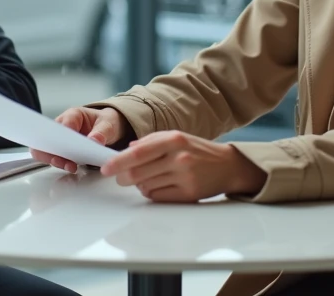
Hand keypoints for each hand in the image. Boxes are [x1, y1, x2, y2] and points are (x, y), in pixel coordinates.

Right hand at [30, 107, 126, 173]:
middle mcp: (63, 125)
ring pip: (48, 149)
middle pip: (49, 136)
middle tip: (64, 160)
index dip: (64, 135)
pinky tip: (71, 167)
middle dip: (53, 150)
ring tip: (70, 166)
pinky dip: (60, 163)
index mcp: (74, 114)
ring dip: (55, 159)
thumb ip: (102, 132)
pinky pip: (55, 156)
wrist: (107, 128)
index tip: (69, 145)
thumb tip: (94, 140)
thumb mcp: (108, 125)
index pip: (64, 123)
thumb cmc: (105, 123)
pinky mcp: (63, 149)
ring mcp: (61, 138)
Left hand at [100, 130, 265, 202]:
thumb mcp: (176, 137)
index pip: (138, 153)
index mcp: (173, 139)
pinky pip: (158, 197)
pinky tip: (159, 185)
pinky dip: (152, 193)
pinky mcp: (188, 194)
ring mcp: (184, 177)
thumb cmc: (197, 150)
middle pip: (138, 173)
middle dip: (124, 178)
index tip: (105, 168)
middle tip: (120, 178)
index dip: (118, 162)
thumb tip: (126, 150)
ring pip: (146, 187)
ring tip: (149, 178)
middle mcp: (179, 158)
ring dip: (140, 185)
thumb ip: (150, 141)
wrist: (228, 165)